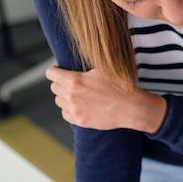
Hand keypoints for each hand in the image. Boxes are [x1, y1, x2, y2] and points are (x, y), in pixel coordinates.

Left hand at [47, 66, 165, 131]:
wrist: (131, 107)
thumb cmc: (119, 86)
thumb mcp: (102, 69)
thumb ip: (84, 67)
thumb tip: (75, 60)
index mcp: (74, 80)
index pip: (51, 73)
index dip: (56, 71)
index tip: (60, 72)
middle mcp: (71, 95)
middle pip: (54, 87)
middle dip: (62, 84)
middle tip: (75, 84)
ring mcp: (74, 109)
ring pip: (59, 101)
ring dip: (66, 97)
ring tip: (80, 95)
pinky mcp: (79, 120)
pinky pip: (65, 113)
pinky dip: (71, 109)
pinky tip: (82, 106)